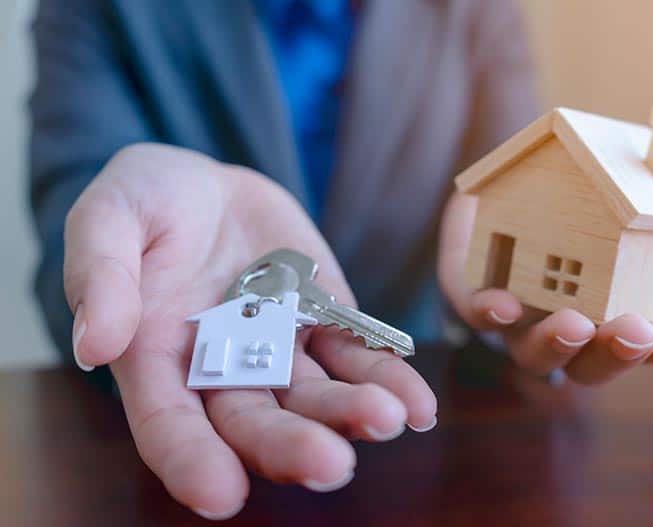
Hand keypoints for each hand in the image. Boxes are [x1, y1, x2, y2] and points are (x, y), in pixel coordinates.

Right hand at [64, 144, 436, 518]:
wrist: (205, 183)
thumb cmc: (144, 202)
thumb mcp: (108, 218)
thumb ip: (101, 274)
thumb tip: (96, 343)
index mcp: (156, 360)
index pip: (169, 425)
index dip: (190, 461)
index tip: (221, 494)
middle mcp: (222, 368)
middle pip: (255, 422)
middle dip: (291, 446)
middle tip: (330, 464)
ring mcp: (279, 346)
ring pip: (314, 395)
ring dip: (351, 413)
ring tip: (390, 419)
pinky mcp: (323, 318)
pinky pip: (356, 353)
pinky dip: (386, 376)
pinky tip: (417, 403)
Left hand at [438, 191, 652, 383]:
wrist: (502, 184)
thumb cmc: (575, 202)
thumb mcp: (625, 204)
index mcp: (603, 314)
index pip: (640, 346)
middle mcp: (560, 328)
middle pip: (588, 366)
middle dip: (614, 353)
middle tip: (636, 331)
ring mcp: (516, 319)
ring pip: (532, 354)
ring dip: (557, 343)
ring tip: (577, 323)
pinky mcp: (471, 294)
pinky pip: (475, 315)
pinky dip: (490, 313)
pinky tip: (505, 305)